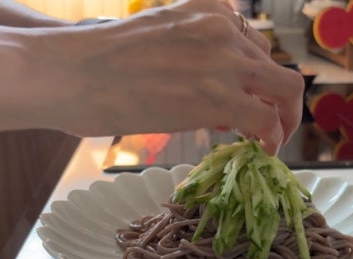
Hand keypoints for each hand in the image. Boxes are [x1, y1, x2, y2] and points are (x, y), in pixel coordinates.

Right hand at [44, 0, 303, 154]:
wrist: (67, 71)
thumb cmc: (95, 60)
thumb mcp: (156, 39)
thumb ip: (194, 55)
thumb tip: (221, 100)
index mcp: (208, 8)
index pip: (253, 45)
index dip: (255, 80)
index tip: (247, 101)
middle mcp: (224, 27)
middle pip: (275, 66)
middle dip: (277, 100)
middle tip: (268, 128)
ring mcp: (224, 60)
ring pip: (286, 89)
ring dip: (284, 120)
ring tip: (269, 143)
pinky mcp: (217, 97)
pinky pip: (267, 120)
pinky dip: (273, 139)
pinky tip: (261, 151)